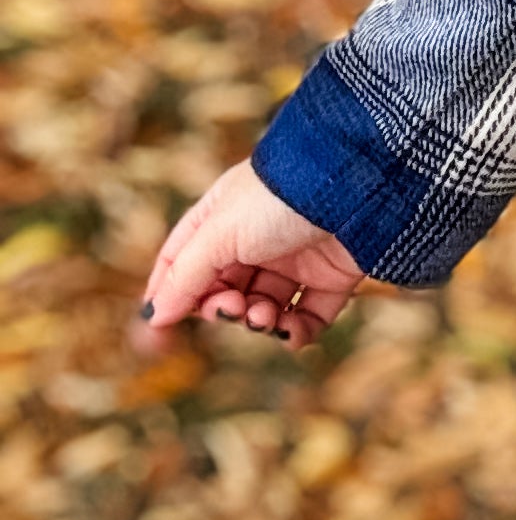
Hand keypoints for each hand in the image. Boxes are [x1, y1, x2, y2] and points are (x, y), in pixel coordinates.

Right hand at [137, 161, 364, 353]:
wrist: (356, 187)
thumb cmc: (278, 200)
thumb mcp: (219, 234)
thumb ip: (185, 277)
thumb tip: (154, 316)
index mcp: (223, 217)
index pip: (183, 260)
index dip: (170, 293)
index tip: (160, 326)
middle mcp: (257, 238)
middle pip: (223, 290)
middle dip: (222, 307)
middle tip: (232, 308)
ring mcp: (295, 258)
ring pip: (263, 308)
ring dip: (257, 320)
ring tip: (263, 315)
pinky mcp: (331, 278)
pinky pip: (307, 318)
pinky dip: (296, 332)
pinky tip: (291, 332)